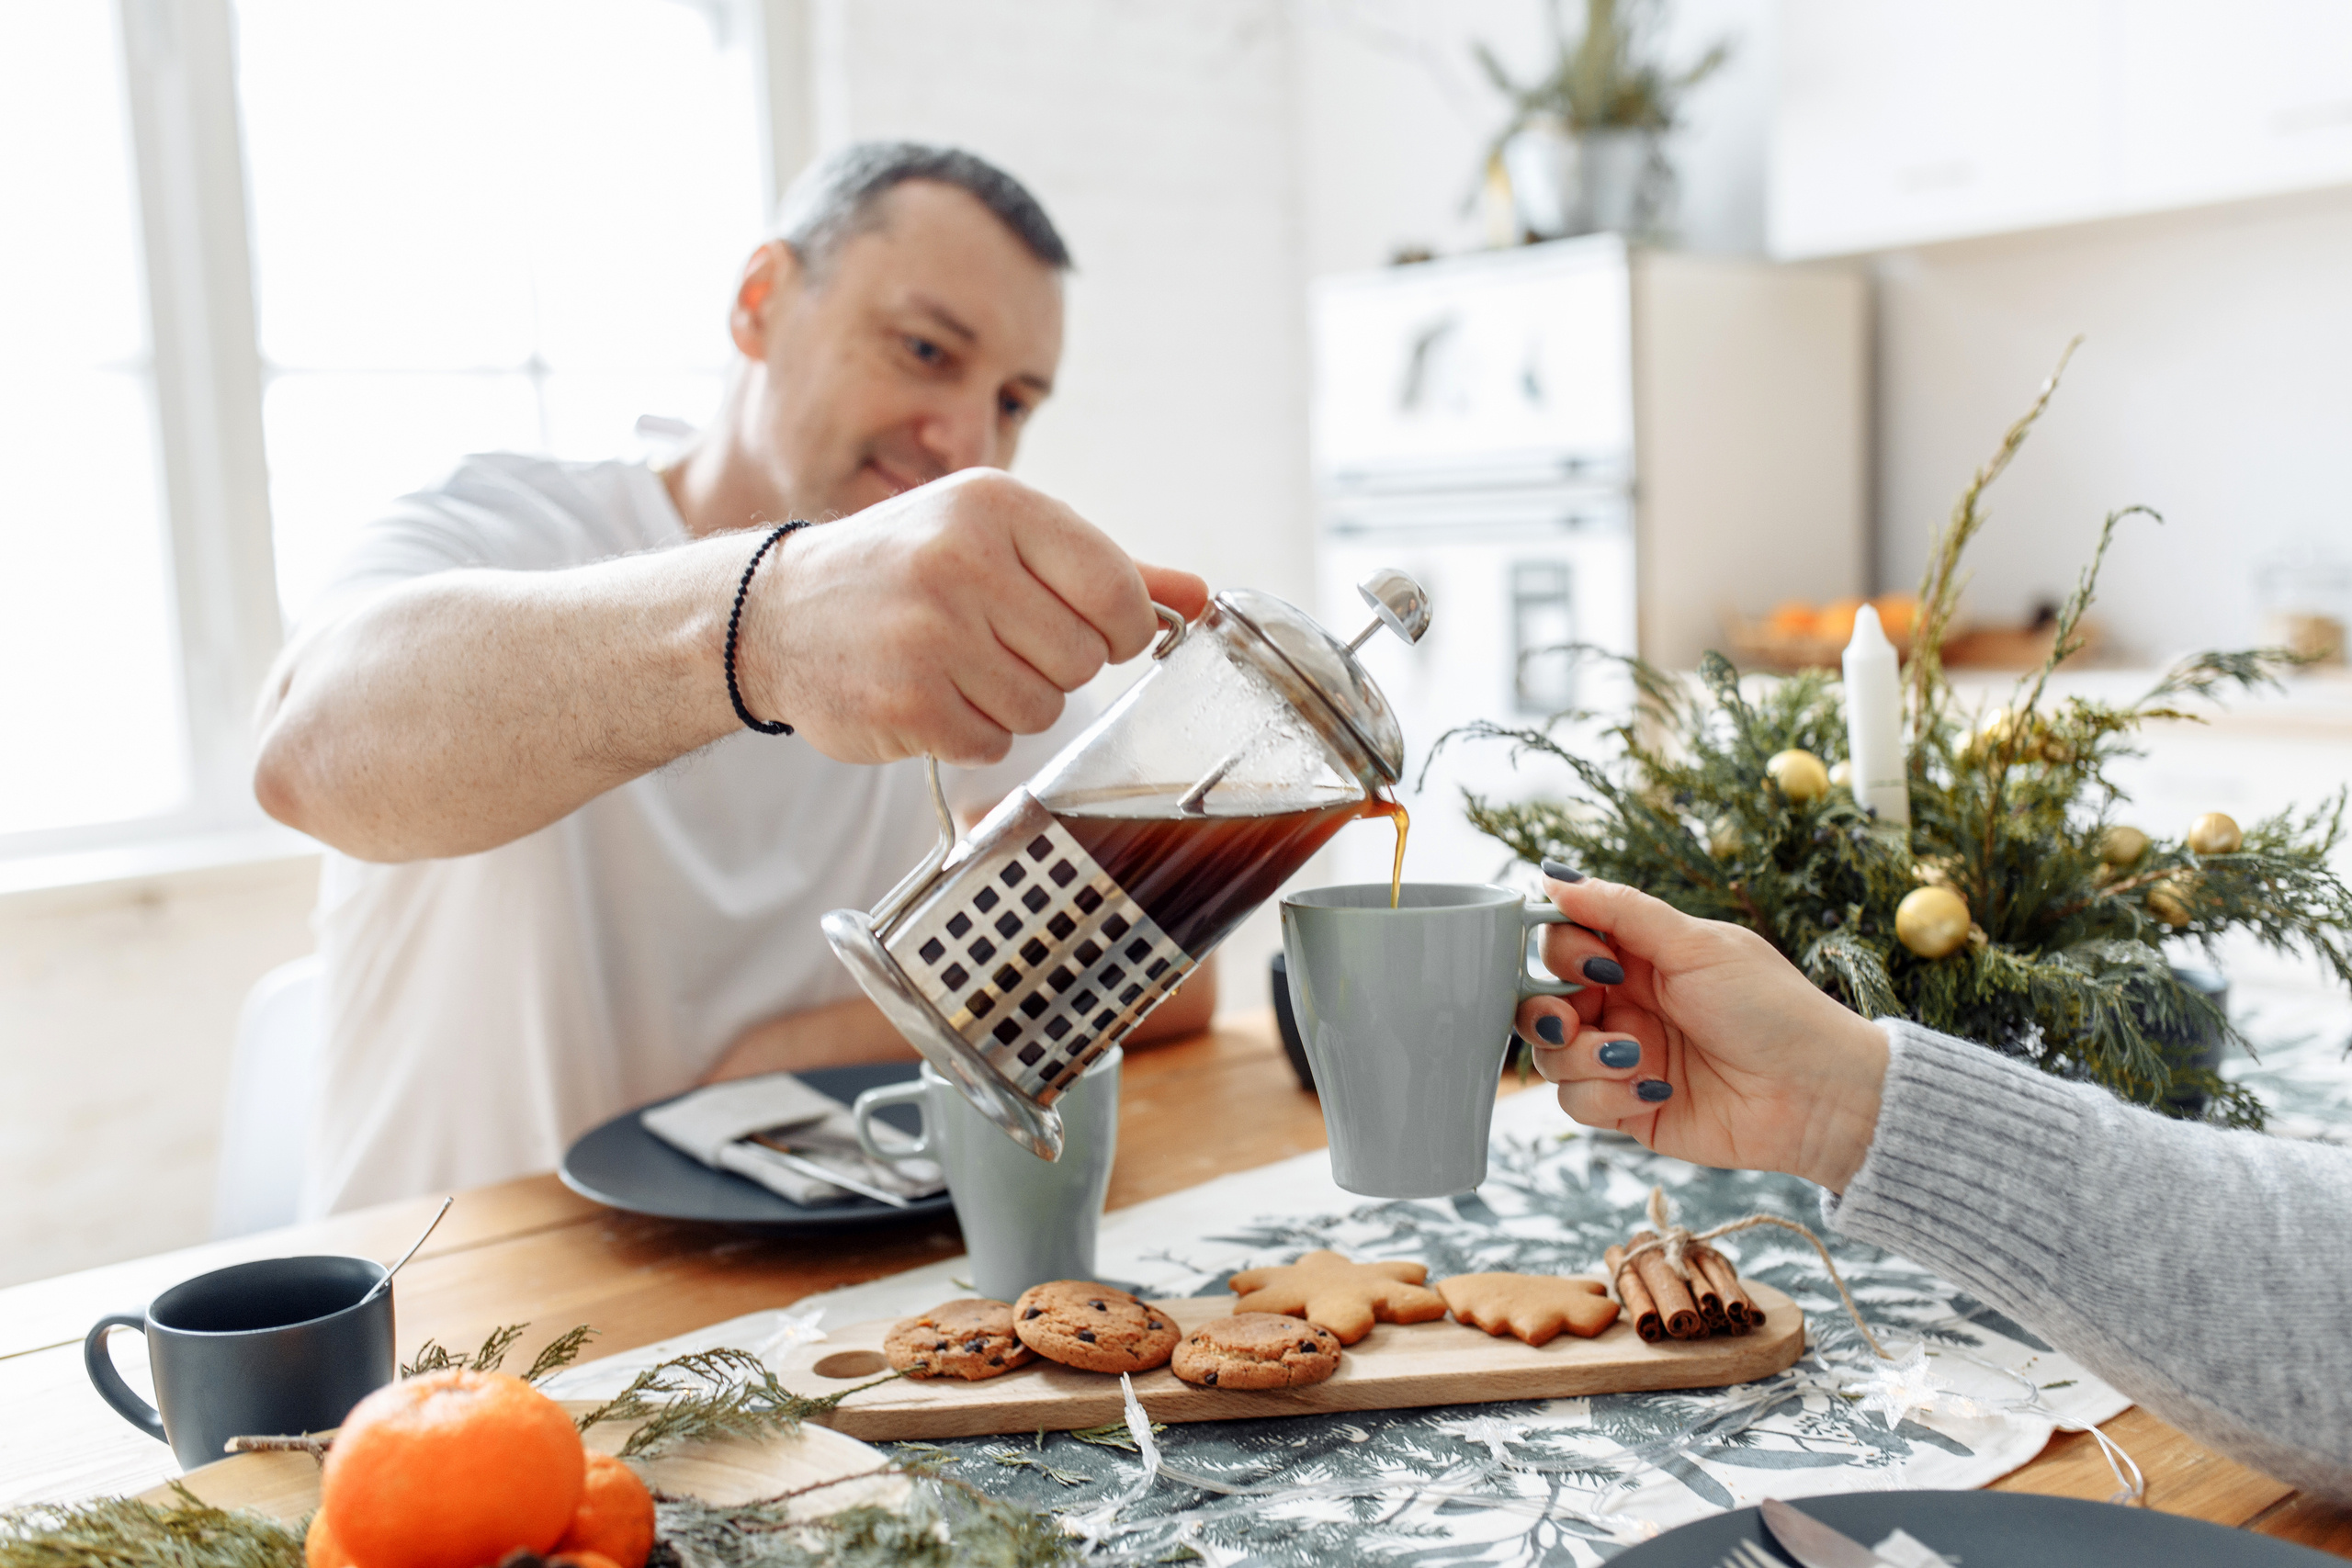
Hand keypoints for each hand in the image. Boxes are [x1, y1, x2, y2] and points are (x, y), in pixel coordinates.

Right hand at [735, 468, 1209, 765]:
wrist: (776, 613)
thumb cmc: (905, 569)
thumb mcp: (998, 538)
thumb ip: (1104, 569)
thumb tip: (1203, 597)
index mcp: (997, 506)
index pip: (1118, 590)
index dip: (1120, 628)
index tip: (1089, 629)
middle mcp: (963, 561)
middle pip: (1086, 660)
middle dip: (1053, 665)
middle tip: (996, 642)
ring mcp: (931, 634)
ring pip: (1044, 709)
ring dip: (1011, 703)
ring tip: (956, 666)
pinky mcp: (907, 702)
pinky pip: (992, 745)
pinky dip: (969, 733)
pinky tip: (928, 695)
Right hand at [1515, 869, 1890, 1190]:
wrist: (1817, 1093)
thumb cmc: (1772, 1009)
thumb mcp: (1697, 946)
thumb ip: (1621, 910)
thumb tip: (1553, 876)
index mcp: (1639, 958)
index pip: (1562, 944)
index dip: (1562, 952)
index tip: (1597, 965)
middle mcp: (1623, 1005)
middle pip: (1540, 1002)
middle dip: (1546, 1012)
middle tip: (1576, 1020)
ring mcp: (1622, 1057)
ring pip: (1551, 1057)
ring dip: (1582, 1058)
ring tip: (1635, 1057)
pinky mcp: (1628, 1108)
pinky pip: (1577, 1103)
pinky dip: (1608, 1096)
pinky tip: (1658, 1088)